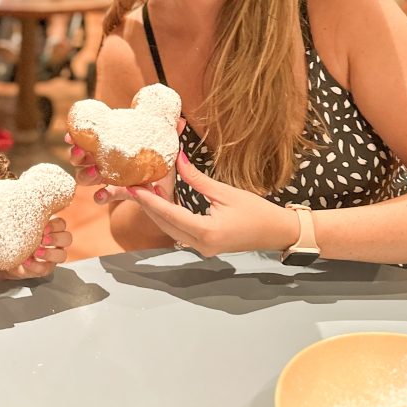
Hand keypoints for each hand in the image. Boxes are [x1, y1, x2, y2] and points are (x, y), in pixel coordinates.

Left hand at [0, 216, 72, 280]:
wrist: (9, 255)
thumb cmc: (18, 236)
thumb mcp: (23, 226)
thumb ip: (28, 217)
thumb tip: (24, 200)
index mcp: (53, 229)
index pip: (62, 224)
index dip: (55, 226)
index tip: (44, 227)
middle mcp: (57, 242)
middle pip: (67, 238)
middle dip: (56, 238)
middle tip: (43, 239)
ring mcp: (53, 257)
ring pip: (62, 255)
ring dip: (50, 253)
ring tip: (36, 251)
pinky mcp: (45, 269)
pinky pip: (45, 269)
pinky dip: (36, 265)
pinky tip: (26, 261)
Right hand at [65, 116, 183, 206]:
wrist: (165, 191)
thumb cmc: (160, 164)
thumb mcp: (163, 148)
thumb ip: (170, 135)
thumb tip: (181, 120)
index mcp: (112, 146)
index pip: (89, 139)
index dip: (77, 136)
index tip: (70, 135)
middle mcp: (105, 161)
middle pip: (81, 158)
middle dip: (76, 155)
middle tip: (81, 151)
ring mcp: (109, 178)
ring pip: (87, 177)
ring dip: (86, 174)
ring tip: (94, 174)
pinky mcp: (117, 194)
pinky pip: (103, 195)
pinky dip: (101, 196)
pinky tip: (102, 196)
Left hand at [126, 152, 296, 256]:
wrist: (276, 232)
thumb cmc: (255, 211)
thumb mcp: (225, 192)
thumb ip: (197, 178)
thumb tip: (176, 158)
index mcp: (206, 232)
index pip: (169, 214)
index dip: (149, 200)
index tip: (132, 187)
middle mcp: (200, 245)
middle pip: (165, 224)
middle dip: (147, 205)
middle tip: (130, 186)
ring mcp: (202, 248)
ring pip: (170, 229)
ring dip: (156, 211)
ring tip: (141, 191)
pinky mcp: (204, 246)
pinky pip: (179, 231)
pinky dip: (168, 216)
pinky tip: (160, 201)